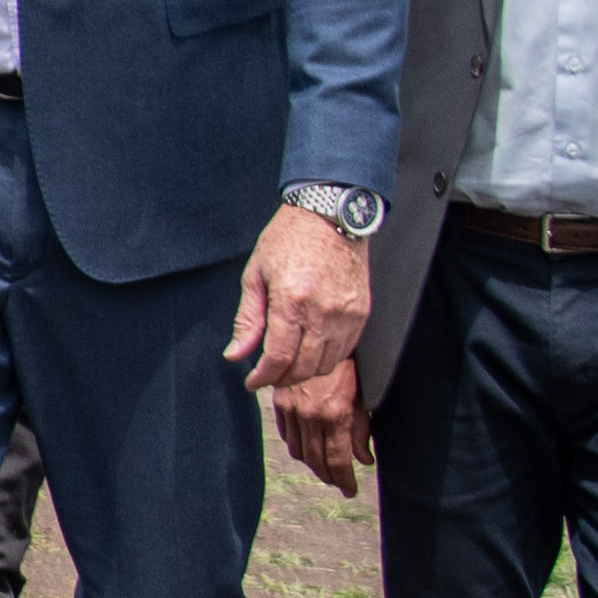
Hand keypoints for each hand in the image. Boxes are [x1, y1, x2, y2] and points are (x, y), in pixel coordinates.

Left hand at [221, 203, 366, 393]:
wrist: (329, 215)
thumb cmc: (287, 240)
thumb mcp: (256, 275)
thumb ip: (247, 320)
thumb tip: (235, 355)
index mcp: (291, 301)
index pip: (278, 357)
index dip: (263, 377)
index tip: (251, 382)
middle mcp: (323, 312)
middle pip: (303, 368)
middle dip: (281, 379)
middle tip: (267, 376)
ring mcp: (347, 315)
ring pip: (326, 364)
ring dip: (304, 372)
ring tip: (287, 365)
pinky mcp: (362, 313)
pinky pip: (345, 351)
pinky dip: (326, 359)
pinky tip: (310, 351)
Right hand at [270, 355, 368, 493]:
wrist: (322, 334)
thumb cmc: (351, 363)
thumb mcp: (364, 396)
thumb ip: (363, 430)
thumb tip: (364, 459)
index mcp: (335, 415)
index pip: (337, 460)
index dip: (344, 480)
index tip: (350, 490)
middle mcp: (310, 415)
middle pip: (316, 460)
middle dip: (329, 476)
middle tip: (339, 483)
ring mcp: (292, 408)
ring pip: (299, 450)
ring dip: (312, 464)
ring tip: (325, 468)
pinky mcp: (280, 400)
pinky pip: (286, 433)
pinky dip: (297, 445)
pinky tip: (307, 447)